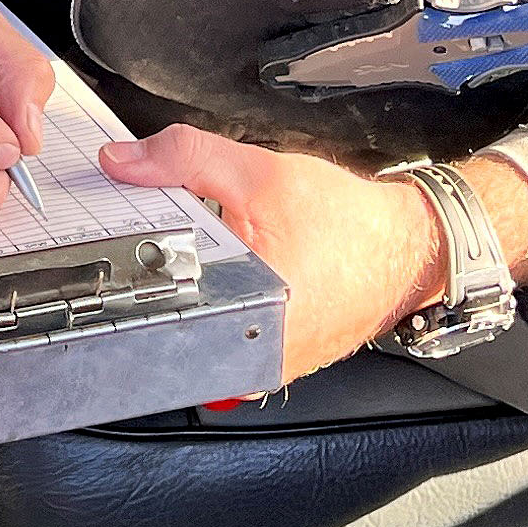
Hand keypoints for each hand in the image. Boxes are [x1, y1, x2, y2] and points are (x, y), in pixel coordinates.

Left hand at [95, 124, 443, 379]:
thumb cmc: (350, 223)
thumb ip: (186, 160)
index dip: (128, 251)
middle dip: (158, 267)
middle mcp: (252, 356)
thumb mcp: (262, 175)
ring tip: (210, 253)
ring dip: (186, 286)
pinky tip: (234, 274)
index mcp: (246, 314)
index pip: (152, 290)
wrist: (408, 248)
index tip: (119, 226)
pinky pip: (223, 331)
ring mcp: (262, 366)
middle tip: (177, 235)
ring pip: (194, 324)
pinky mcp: (271, 362)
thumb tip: (124, 162)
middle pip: (169, 311)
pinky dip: (216, 300)